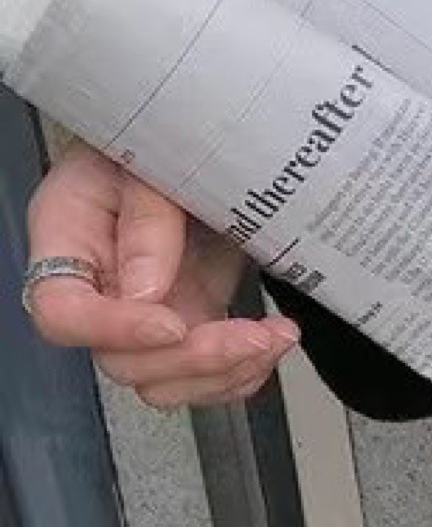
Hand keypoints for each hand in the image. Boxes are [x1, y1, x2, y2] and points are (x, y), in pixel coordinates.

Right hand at [24, 142, 297, 407]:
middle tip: (253, 335)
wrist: (190, 145)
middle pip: (122, 362)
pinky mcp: (186, 323)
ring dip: (225, 373)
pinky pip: (203, 377)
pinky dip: (241, 374)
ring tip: (275, 337)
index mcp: (67, 245)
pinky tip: (271, 344)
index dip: (114, 330)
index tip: (172, 326)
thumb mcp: (146, 162)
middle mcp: (98, 294)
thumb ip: (146, 219)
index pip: (62, 313)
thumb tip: (146, 292)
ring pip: (165, 382)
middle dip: (194, 359)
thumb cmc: (153, 144)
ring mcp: (142, 316)